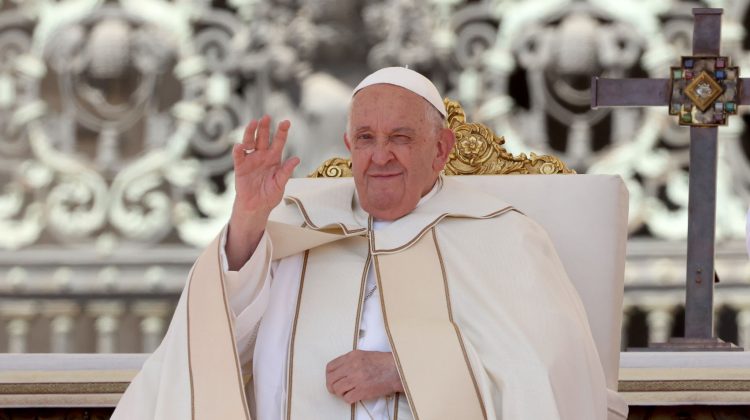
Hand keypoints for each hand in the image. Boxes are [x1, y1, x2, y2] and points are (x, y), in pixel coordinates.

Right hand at [226, 116, 299, 269]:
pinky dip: (239, 151)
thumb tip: (297, 159)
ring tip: (253, 123)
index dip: (282, 132)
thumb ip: (286, 172)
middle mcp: (262, 156)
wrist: (257, 207)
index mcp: (274, 159)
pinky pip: (239, 157)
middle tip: (266, 117)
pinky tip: (240, 146)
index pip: (279, 142)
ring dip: (251, 132)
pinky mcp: (241, 168)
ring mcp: (251, 160)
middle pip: (263, 138)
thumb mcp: (281, 184)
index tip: (286, 122)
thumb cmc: (270, 195)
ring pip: (250, 142)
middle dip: (265, 127)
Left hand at [326, 350, 403, 403]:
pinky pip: (347, 398)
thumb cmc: (383, 363)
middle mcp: (352, 366)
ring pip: (337, 389)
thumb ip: (350, 361)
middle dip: (331, 386)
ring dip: (340, 393)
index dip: (328, 376)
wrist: (396, 371)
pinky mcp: (362, 390)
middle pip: (331, 379)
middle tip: (337, 390)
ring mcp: (356, 379)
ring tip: (348, 392)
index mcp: (351, 356)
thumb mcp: (363, 355)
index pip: (330, 367)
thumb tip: (339, 371)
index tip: (332, 380)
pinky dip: (349, 399)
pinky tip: (355, 396)